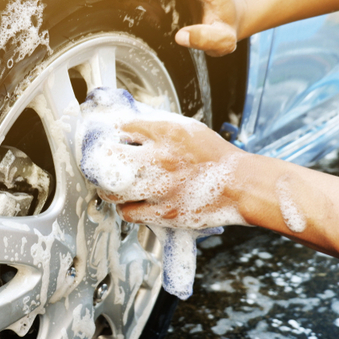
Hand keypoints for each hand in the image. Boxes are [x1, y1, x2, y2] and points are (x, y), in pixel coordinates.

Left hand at [97, 119, 246, 228]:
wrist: (239, 185)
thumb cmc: (214, 157)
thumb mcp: (187, 129)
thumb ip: (156, 126)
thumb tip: (127, 125)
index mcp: (166, 134)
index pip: (122, 129)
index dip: (110, 134)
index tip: (106, 139)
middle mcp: (161, 160)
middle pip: (109, 160)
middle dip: (99, 162)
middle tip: (99, 164)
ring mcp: (161, 188)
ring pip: (113, 191)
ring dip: (108, 188)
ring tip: (112, 185)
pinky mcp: (164, 213)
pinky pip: (128, 213)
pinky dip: (125, 208)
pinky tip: (130, 202)